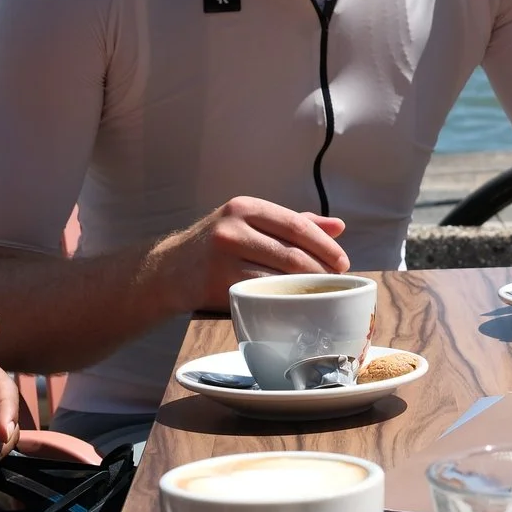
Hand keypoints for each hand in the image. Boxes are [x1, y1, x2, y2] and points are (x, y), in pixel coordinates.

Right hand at [146, 197, 350, 313]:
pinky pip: (262, 295)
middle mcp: (233, 228)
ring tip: (322, 295)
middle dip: (321, 272)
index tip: (343, 263)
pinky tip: (296, 304)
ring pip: (281, 277)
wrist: (168, 270)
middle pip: (293, 253)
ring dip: (307, 289)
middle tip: (336, 284)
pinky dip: (285, 301)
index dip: (325, 246)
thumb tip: (338, 226)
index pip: (297, 225)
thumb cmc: (218, 245)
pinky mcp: (219, 285)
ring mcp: (223, 258)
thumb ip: (292, 223)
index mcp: (245, 207)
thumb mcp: (249, 223)